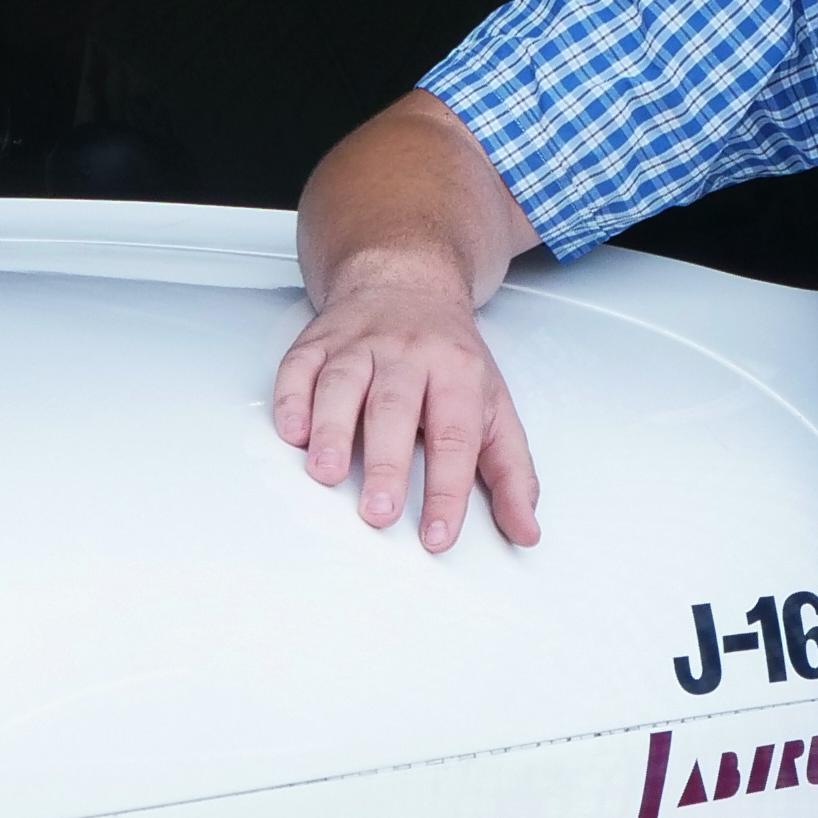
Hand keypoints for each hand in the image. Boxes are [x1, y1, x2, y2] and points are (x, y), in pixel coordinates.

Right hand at [270, 251, 542, 552]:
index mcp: (456, 372)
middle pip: (394, 409)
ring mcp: (358, 345)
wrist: (407, 282)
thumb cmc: (449, 356)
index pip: (455, 436)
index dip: (446, 489)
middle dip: (385, 463)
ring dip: (331, 429)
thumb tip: (526, 531)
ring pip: (342, 384)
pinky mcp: (318, 342)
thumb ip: (510, 473)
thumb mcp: (494, 408)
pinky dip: (291, 400)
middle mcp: (407, 354)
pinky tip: (293, 433)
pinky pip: (299, 367)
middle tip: (379, 512)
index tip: (437, 536)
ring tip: (326, 473)